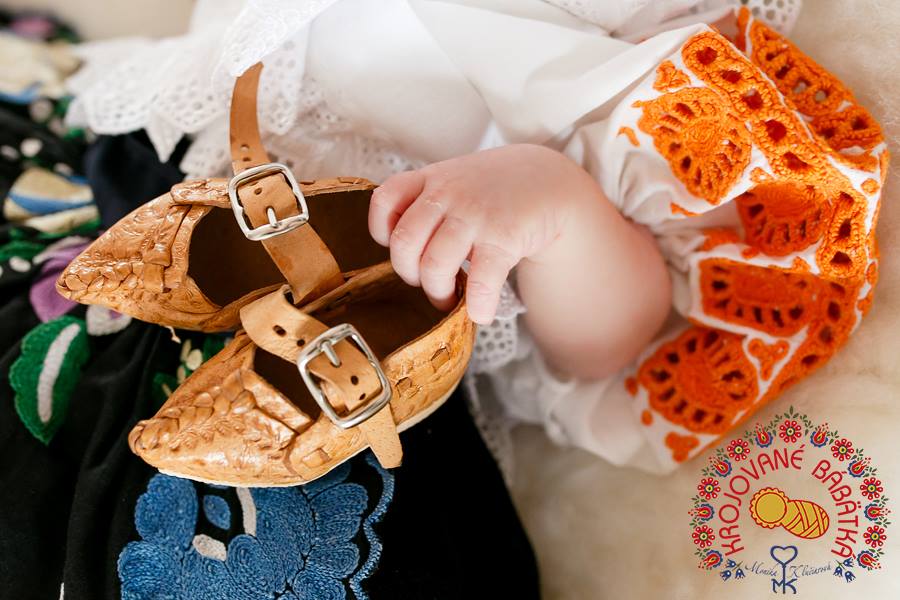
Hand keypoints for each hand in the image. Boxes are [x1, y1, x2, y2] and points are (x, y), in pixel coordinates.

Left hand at [368, 144, 587, 323]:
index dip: (382, 231)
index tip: (399, 247)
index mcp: (431, 179)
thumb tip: (405, 253)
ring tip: (449, 301)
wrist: (548, 181)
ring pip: (434, 265)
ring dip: (438, 293)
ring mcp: (475, 214)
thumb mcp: (455, 179)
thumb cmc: (493, 189)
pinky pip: (481, 280)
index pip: (386, 199)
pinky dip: (478, 305)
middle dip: (409, 274)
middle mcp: (448, 193)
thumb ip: (426, 203)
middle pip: (404, 243)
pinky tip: (482, 313)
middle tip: (425, 283)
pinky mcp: (503, 236)